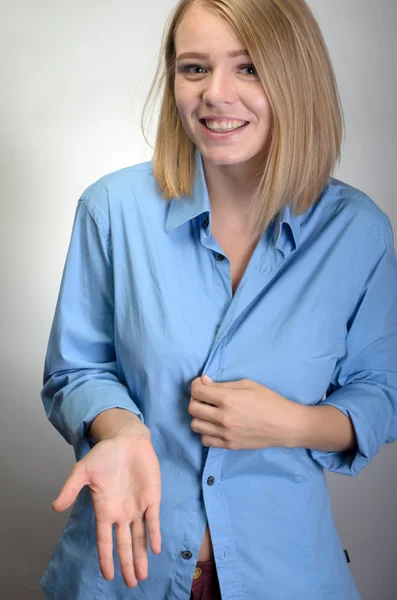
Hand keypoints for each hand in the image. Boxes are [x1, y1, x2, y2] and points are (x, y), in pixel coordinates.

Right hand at [51, 435, 161, 587]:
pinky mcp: (152, 497)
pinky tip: (155, 549)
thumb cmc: (105, 454)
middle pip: (124, 544)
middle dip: (127, 564)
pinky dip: (154, 534)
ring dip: (141, 556)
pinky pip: (153, 520)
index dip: (106, 558)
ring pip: (140, 537)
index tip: (108, 576)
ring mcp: (138, 506)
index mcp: (105, 509)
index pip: (104, 540)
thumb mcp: (83, 470)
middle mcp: (122, 512)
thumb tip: (55, 507)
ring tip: (141, 576)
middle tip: (131, 584)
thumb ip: (70, 488)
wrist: (127, 439)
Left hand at [188, 376, 303, 449]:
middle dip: (196, 400)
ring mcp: (225, 434)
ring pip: (195, 425)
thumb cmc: (269, 400)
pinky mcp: (229, 445)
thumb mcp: (247, 384)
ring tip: (210, 413)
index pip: (197, 391)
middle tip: (206, 398)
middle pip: (193, 408)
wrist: (285, 425)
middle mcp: (223, 418)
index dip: (196, 385)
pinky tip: (215, 426)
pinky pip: (205, 440)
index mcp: (227, 399)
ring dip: (199, 417)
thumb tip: (203, 382)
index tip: (202, 385)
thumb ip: (222, 384)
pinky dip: (206, 432)